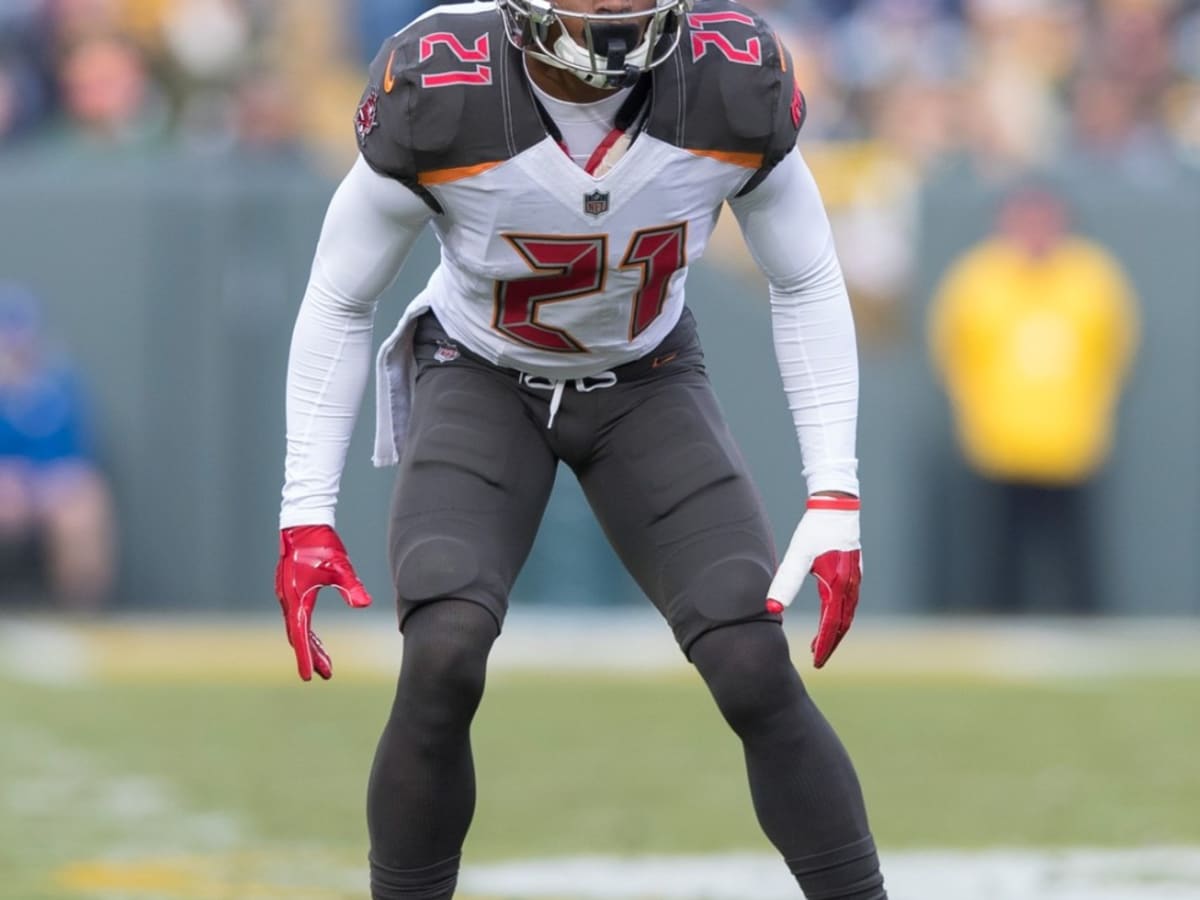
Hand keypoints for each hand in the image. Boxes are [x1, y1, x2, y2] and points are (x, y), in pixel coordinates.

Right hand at [275, 525, 372, 680]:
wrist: (304, 523)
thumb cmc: (321, 544)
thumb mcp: (339, 566)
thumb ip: (351, 586)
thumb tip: (363, 604)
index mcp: (297, 598)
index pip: (301, 636)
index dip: (306, 658)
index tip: (309, 677)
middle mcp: (288, 600)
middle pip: (299, 636)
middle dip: (312, 656)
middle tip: (326, 674)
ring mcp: (288, 596)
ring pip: (298, 629)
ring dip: (310, 645)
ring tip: (325, 663)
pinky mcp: (292, 590)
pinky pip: (298, 618)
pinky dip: (307, 632)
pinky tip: (316, 640)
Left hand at [765, 496, 861, 667]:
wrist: (836, 505)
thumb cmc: (815, 529)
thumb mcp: (797, 556)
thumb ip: (786, 581)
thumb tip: (772, 608)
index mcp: (838, 584)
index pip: (831, 624)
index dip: (824, 644)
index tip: (816, 661)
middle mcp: (851, 584)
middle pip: (843, 624)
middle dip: (831, 643)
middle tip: (819, 660)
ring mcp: (854, 578)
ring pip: (847, 614)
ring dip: (836, 631)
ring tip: (821, 644)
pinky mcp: (853, 572)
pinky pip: (849, 603)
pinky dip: (841, 617)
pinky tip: (830, 619)